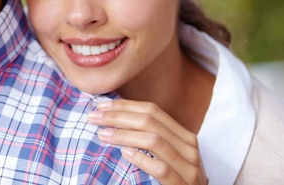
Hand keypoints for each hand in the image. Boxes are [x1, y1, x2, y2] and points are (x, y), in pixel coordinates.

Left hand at [88, 99, 206, 184]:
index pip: (152, 110)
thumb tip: (113, 118)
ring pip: (155, 141)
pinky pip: (162, 168)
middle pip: (150, 121)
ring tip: (103, 134)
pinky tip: (125, 154)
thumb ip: (149, 138)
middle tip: (94, 117)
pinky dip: (142, 159)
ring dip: (124, 135)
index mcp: (183, 136)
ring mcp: (189, 168)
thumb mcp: (166, 156)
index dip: (125, 105)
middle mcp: (188, 148)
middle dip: (118, 116)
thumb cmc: (174, 180)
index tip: (100, 106)